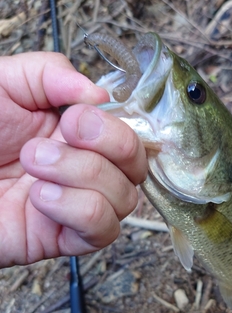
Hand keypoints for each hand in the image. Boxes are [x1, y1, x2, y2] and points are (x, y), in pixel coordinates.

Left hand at [0, 52, 146, 267]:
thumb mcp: (5, 83)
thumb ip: (51, 73)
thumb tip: (101, 94)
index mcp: (78, 135)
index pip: (131, 135)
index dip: (115, 127)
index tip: (73, 117)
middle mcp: (85, 171)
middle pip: (137, 168)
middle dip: (106, 148)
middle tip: (58, 136)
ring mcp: (77, 206)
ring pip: (125, 200)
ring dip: (81, 176)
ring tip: (33, 165)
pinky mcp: (63, 239)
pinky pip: (103, 231)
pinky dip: (77, 209)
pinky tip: (39, 197)